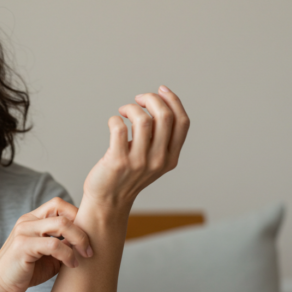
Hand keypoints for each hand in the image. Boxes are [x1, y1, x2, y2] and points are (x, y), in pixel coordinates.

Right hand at [0, 197, 93, 291]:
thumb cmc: (25, 271)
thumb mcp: (49, 255)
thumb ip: (65, 244)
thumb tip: (89, 241)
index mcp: (32, 219)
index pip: (59, 204)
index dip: (77, 216)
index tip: (89, 236)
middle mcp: (27, 221)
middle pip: (62, 210)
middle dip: (82, 229)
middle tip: (90, 248)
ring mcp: (24, 232)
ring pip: (61, 224)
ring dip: (79, 239)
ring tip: (84, 256)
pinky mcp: (23, 246)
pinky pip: (53, 245)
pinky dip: (68, 254)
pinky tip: (72, 265)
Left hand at [83, 85, 189, 210]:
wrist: (108, 201)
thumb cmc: (127, 176)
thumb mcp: (153, 160)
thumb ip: (160, 139)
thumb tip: (159, 104)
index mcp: (171, 158)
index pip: (182, 122)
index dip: (173, 100)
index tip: (160, 90)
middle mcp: (159, 160)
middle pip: (165, 116)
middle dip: (151, 99)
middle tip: (137, 100)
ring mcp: (139, 162)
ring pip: (143, 119)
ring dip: (131, 107)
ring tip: (123, 111)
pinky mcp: (118, 162)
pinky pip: (119, 128)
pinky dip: (115, 118)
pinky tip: (113, 121)